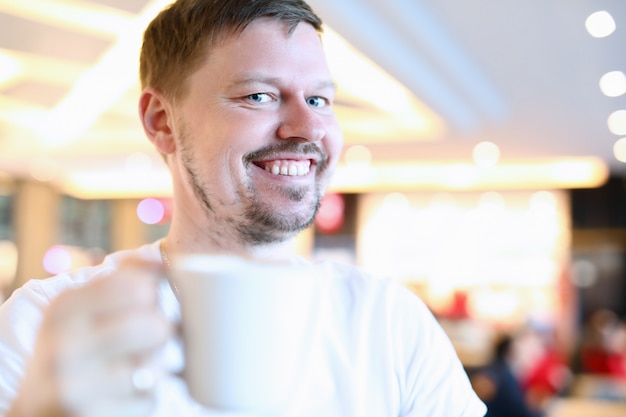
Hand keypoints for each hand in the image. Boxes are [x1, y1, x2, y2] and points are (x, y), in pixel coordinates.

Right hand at [8, 259, 171, 416]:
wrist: (37, 412)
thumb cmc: (74, 350)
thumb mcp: (83, 309)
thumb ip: (124, 278)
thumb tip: (164, 261)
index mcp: (65, 308)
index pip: (138, 286)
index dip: (154, 294)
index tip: (146, 303)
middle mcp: (64, 345)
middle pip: (153, 325)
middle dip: (161, 333)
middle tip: (146, 339)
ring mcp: (75, 386)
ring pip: (155, 365)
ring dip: (155, 367)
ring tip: (132, 368)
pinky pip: (149, 399)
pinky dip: (145, 397)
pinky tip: (122, 396)